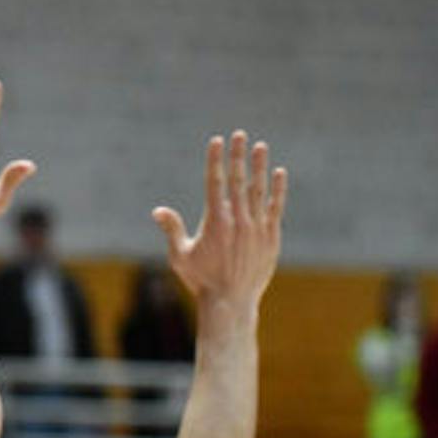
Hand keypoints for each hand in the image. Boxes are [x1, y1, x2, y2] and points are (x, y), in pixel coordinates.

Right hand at [151, 132, 285, 311]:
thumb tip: (158, 210)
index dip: (215, 159)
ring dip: (259, 166)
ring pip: (259, 190)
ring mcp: (256, 227)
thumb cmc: (202, 281)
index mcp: (215, 220)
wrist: (231, 303)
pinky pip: (276, 207)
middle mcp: (238, 219)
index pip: (215, 181)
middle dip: (237, 155)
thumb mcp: (181, 256)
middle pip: (238, 180)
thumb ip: (172, 230)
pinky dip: (277, 190)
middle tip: (239, 134)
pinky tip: (279, 173)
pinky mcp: (271, 237)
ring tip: (260, 146)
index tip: (217, 140)